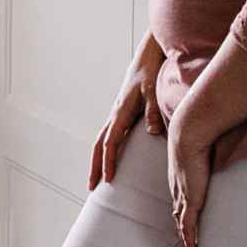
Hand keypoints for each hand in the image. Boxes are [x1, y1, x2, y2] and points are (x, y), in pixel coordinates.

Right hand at [89, 35, 166, 190]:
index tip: (108, 180)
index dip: (108, 162)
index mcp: (120, 112)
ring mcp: (117, 115)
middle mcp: (115, 115)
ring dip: (98, 161)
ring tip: (97, 179)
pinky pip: (110, 136)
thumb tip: (153, 132)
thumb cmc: (150, 73)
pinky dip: (106, 151)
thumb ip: (154, 111)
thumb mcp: (154, 90)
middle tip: (91, 187)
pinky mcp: (122, 114)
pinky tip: (111, 160)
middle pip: (98, 146)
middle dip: (94, 167)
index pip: (110, 143)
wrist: (146, 58)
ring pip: (101, 141)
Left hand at [166, 111, 212, 246]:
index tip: (186, 219)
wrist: (190, 129)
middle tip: (187, 242)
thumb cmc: (201, 130)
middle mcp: (179, 186)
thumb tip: (230, 139)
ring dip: (187, 238)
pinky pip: (188, 226)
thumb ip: (218, 145)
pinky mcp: (190, 200)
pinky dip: (190, 240)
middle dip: (182, 228)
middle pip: (179, 213)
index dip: (183, 209)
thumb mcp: (209, 141)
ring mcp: (183, 194)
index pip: (181, 197)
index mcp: (181, 173)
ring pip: (183, 223)